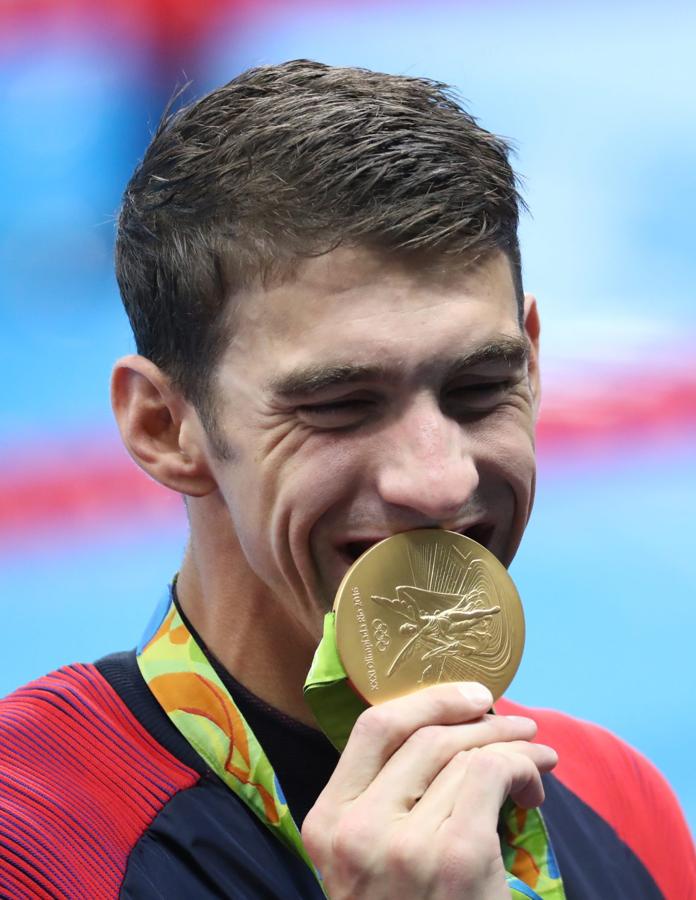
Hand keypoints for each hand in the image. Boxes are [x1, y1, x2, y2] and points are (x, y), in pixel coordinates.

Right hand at [301, 682, 556, 898]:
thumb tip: (445, 732)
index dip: (427, 700)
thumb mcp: (369, 865)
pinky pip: (492, 776)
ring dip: (513, 745)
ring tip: (538, 758)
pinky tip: (536, 791)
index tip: (469, 695)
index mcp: (326, 823)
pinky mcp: (455, 858)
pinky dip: (523, 769)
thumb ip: (385, 804)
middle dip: (480, 718)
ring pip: (464, 754)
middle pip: (425, 735)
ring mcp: (404, 845)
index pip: (371, 729)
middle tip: (519, 724)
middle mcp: (356, 829)